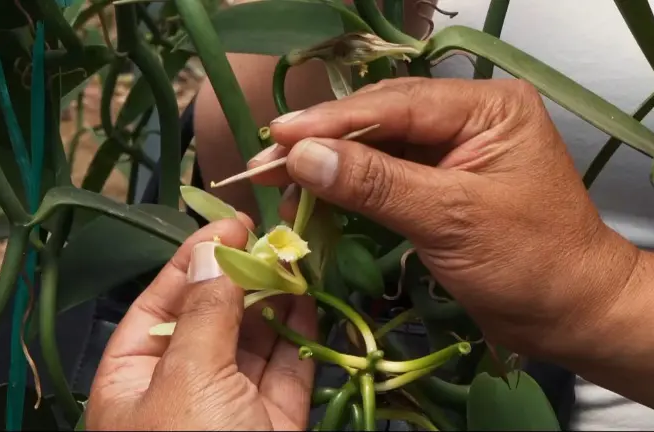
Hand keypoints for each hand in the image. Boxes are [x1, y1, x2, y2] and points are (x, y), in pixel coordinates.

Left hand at [86, 218, 317, 430]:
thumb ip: (205, 312)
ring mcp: (228, 407)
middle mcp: (179, 389)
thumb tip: (212, 252)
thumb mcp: (188, 378)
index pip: (158, 305)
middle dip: (242, 278)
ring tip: (295, 260)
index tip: (231, 224)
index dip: (194, 260)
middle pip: (210, 320)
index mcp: (132, 381)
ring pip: (252, 343)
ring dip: (275, 301)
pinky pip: (286, 371)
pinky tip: (309, 299)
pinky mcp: (273, 423)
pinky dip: (299, 336)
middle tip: (273, 237)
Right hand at [250, 77, 641, 363]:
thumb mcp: (451, 218)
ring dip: (329, 167)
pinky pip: (383, 178)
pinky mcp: (438, 185)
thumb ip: (376, 183)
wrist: (571, 314)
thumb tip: (303, 157)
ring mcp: (451, 152)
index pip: (396, 104)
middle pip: (380, 121)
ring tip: (278, 182)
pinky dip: (348, 190)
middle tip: (265, 161)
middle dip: (322, 143)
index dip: (331, 121)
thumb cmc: (530, 264)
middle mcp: (466, 119)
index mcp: (486, 107)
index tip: (277, 136)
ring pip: (376, 149)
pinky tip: (314, 198)